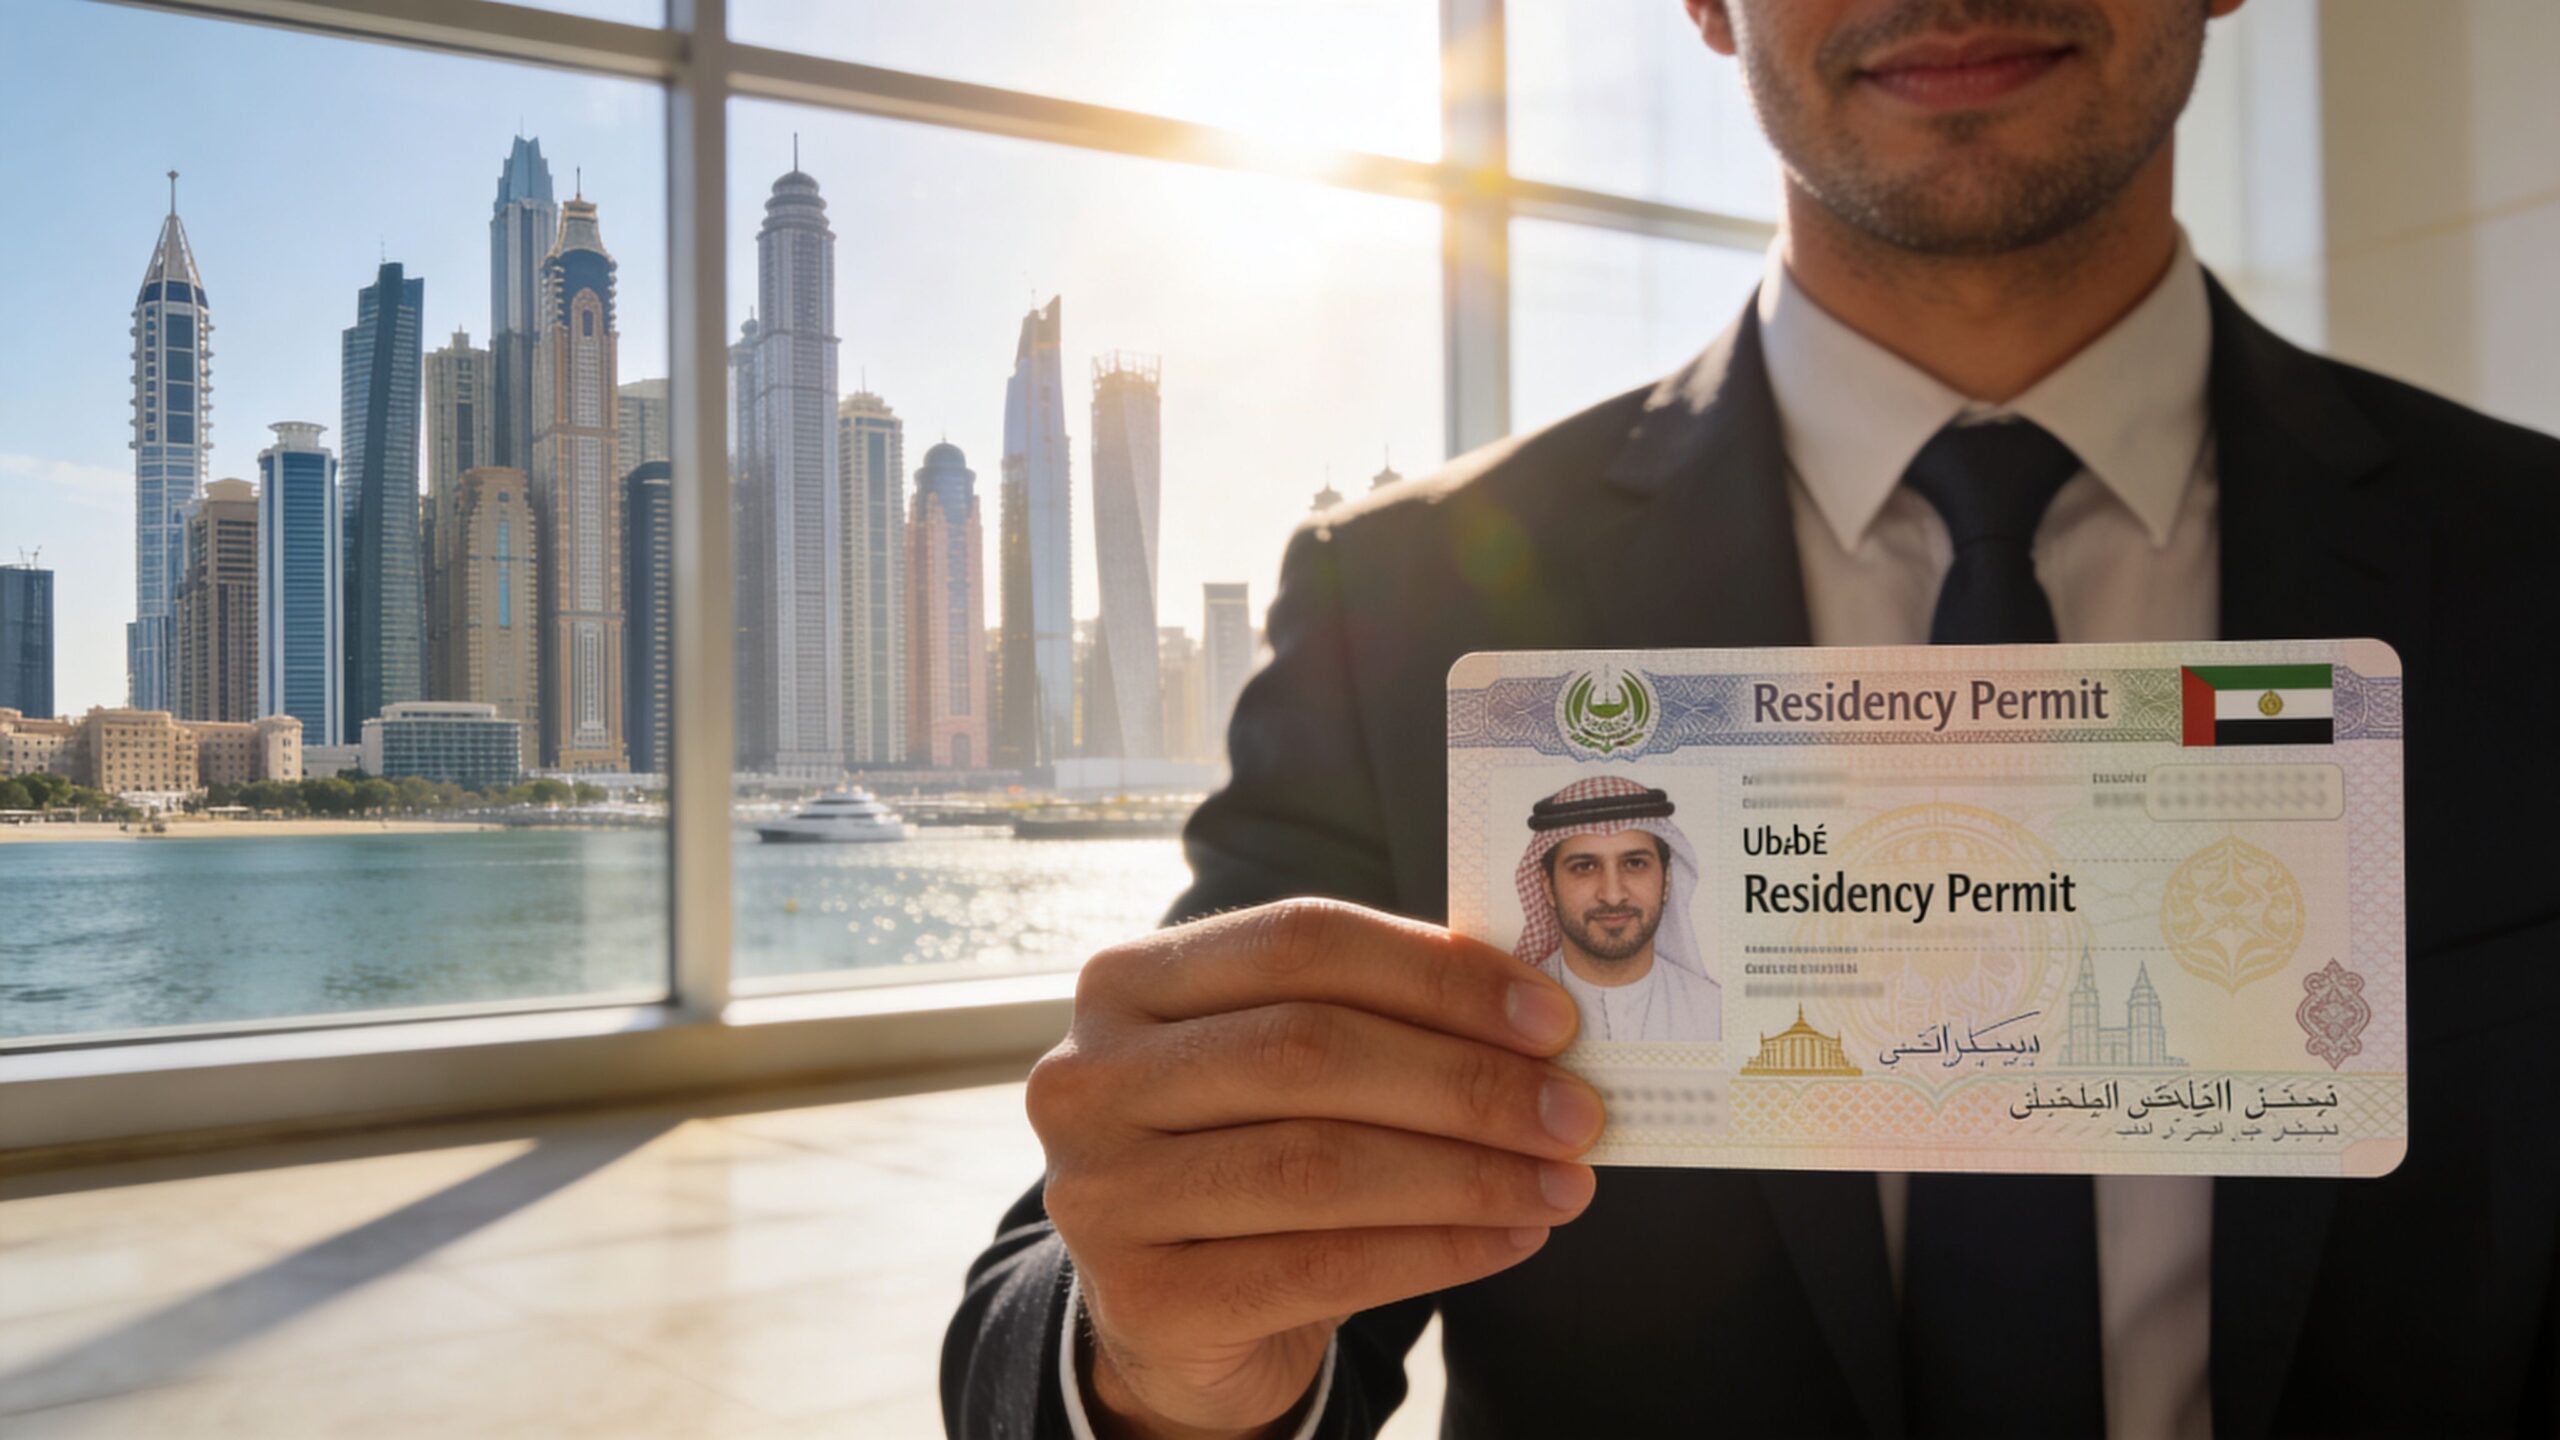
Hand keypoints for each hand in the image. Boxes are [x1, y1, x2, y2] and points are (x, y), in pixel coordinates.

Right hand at [1027, 899, 1602, 1437]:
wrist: (1173, 1317)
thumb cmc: (1249, 1155)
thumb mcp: (1280, 1068)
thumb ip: (1372, 1020)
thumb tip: (1536, 1017)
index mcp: (1128, 982)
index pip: (1298, 941)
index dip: (1435, 973)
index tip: (1551, 1018)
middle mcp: (1090, 1077)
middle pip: (1306, 1049)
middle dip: (1465, 1079)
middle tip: (1575, 1111)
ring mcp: (1103, 1192)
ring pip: (1317, 1164)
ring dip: (1468, 1172)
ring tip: (1562, 1181)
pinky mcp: (1143, 1299)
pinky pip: (1319, 1267)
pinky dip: (1436, 1251)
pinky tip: (1509, 1239)